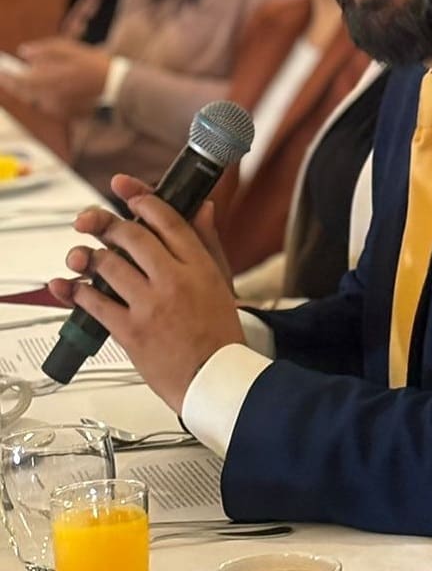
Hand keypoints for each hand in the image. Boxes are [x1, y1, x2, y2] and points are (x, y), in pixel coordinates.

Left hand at [10, 37, 111, 117]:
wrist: (119, 88)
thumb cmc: (95, 65)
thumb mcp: (70, 49)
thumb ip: (44, 49)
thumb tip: (23, 52)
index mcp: (44, 80)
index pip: (15, 79)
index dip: (4, 74)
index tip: (1, 69)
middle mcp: (47, 97)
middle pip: (22, 93)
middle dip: (13, 84)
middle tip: (8, 76)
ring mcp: (57, 108)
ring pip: (35, 100)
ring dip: (30, 91)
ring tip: (30, 81)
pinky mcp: (67, 115)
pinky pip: (48, 107)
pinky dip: (44, 98)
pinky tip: (50, 90)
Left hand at [48, 184, 244, 412]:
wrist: (214, 377)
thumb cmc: (219, 333)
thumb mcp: (221, 281)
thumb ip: (208, 242)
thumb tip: (203, 208)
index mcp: (200, 267)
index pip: (169, 221)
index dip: (143, 200)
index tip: (128, 193)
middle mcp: (175, 281)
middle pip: (131, 236)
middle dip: (107, 223)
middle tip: (94, 222)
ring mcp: (150, 306)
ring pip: (108, 265)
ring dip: (89, 256)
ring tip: (83, 256)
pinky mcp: (130, 331)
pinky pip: (93, 303)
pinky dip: (75, 291)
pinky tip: (70, 286)